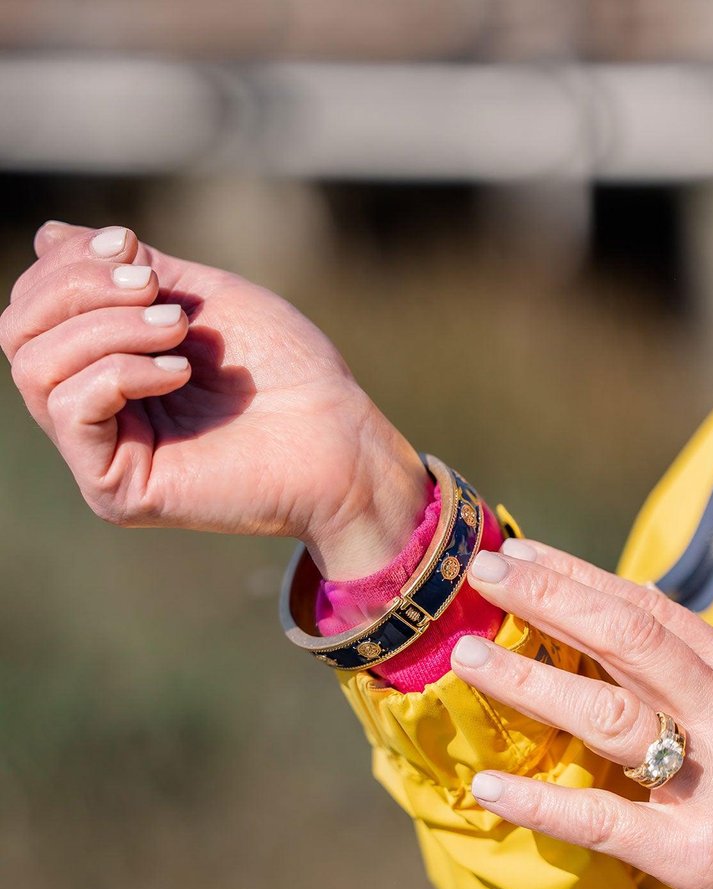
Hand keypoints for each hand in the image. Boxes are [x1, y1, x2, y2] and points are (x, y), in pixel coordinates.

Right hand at [0, 222, 427, 577]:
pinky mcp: (114, 490)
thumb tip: (48, 234)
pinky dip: (119, 371)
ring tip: (178, 330)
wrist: (339, 439)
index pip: (35, 304)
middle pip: (19, 331)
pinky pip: (70, 409)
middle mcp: (92, 409)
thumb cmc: (284, 370)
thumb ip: (127, 271)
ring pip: (36, 367)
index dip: (68, 262)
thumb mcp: (199, 297)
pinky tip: (179, 372)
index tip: (130, 244)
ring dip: (105, 328)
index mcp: (106, 362)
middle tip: (154, 288)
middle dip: (78, 288)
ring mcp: (99, 452)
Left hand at [450, 538, 712, 888]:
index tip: (518, 553)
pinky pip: (602, 820)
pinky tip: (487, 787)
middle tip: (483, 574)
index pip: (650, 610)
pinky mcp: (694, 855)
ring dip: (530, 682)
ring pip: (608, 716)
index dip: (579, 576)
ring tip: (466, 658)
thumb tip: (607, 624)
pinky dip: (540, 803)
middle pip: (626, 641)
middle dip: (549, 599)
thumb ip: (691, 678)